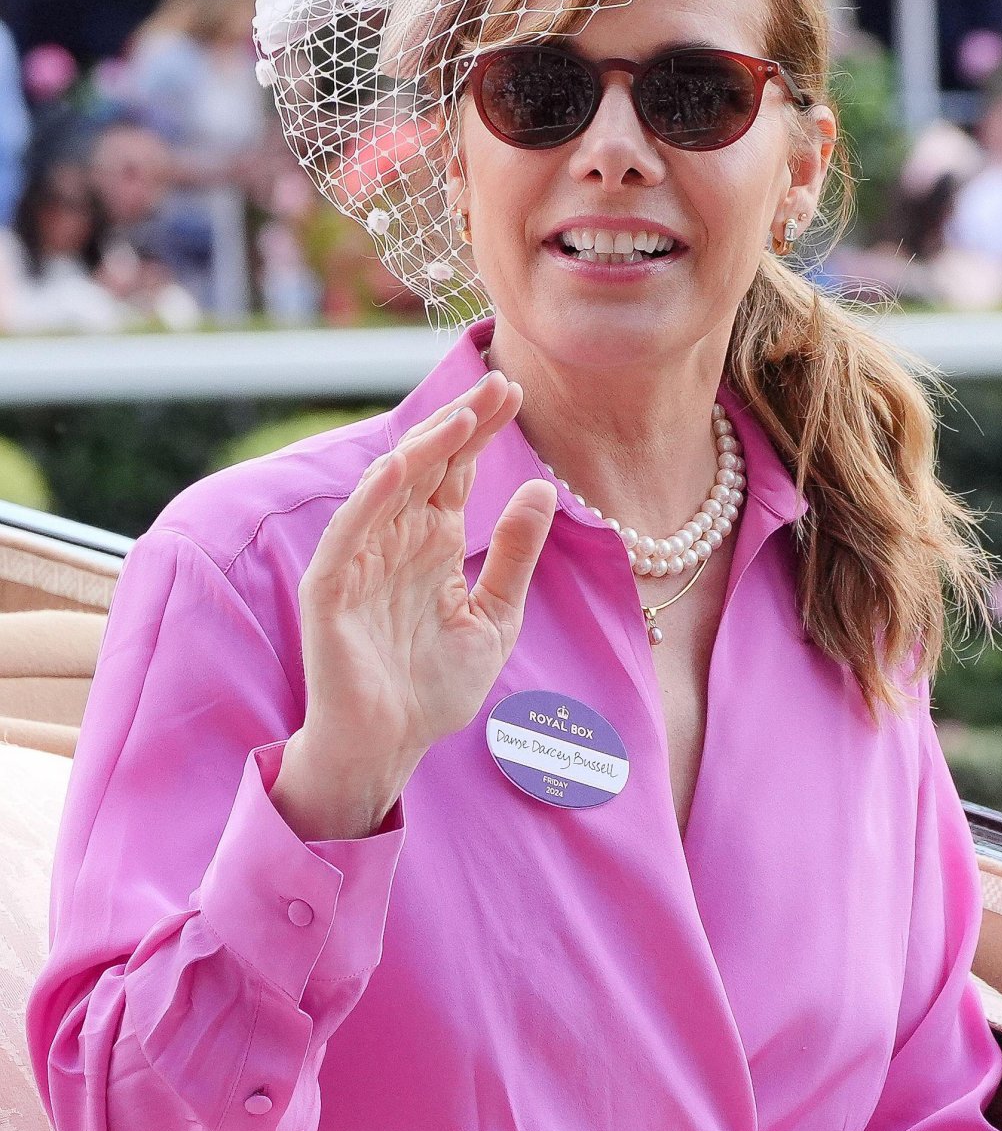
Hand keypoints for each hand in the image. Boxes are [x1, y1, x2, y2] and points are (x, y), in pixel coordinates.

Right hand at [271, 371, 557, 840]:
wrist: (388, 748)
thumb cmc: (434, 689)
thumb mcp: (495, 619)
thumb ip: (515, 557)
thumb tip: (541, 488)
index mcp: (433, 543)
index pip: (457, 471)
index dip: (483, 431)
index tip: (515, 390)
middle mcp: (397, 541)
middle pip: (427, 466)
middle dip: (461, 424)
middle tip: (498, 383)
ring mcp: (361, 561)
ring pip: (389, 489)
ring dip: (423, 451)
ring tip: (462, 418)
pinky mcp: (331, 591)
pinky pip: (348, 535)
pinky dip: (370, 501)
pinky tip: (397, 469)